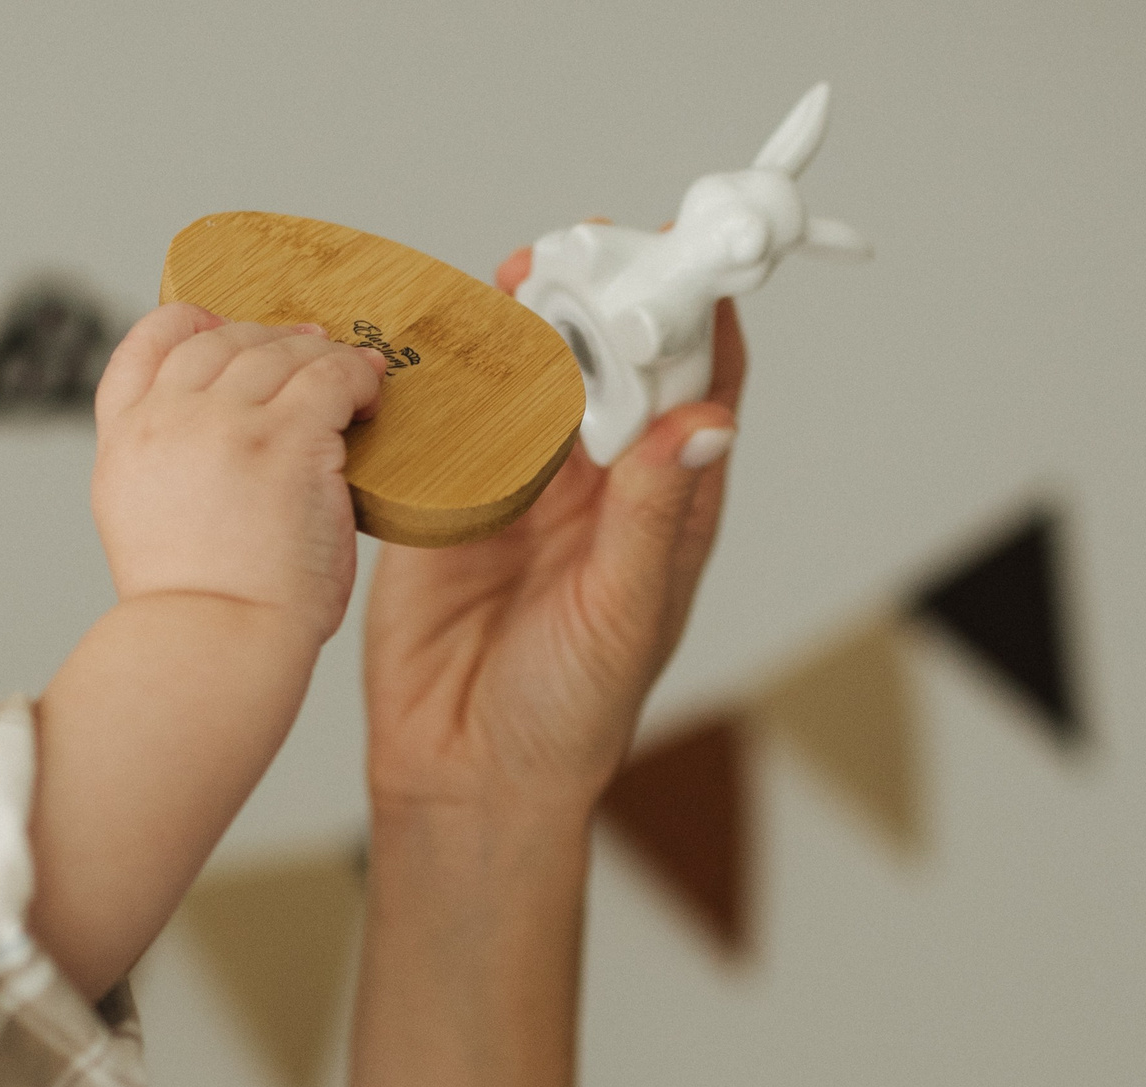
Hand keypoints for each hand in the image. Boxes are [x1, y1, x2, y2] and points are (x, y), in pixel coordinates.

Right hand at [91, 303, 387, 642]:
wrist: (214, 642)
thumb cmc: (197, 612)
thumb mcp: (143, 527)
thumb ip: (168, 472)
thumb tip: (215, 455)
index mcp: (124, 443)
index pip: (144, 346)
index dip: (190, 324)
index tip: (226, 329)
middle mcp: (167, 420)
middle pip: (219, 340)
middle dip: (268, 340)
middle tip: (310, 352)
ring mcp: (225, 423)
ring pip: (278, 350)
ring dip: (318, 356)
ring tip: (351, 375)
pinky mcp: (287, 438)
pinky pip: (332, 377)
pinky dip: (358, 377)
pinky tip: (371, 397)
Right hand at [363, 248, 744, 819]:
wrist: (465, 776)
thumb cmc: (567, 717)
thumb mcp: (623, 614)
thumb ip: (653, 515)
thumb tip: (701, 420)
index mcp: (661, 505)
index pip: (692, 385)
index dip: (690, 315)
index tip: (680, 261)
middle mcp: (594, 482)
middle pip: (606, 357)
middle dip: (599, 293)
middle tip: (585, 251)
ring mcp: (518, 483)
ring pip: (527, 371)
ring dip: (521, 319)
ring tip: (518, 278)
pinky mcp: (444, 498)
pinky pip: (448, 414)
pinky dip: (447, 369)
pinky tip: (447, 337)